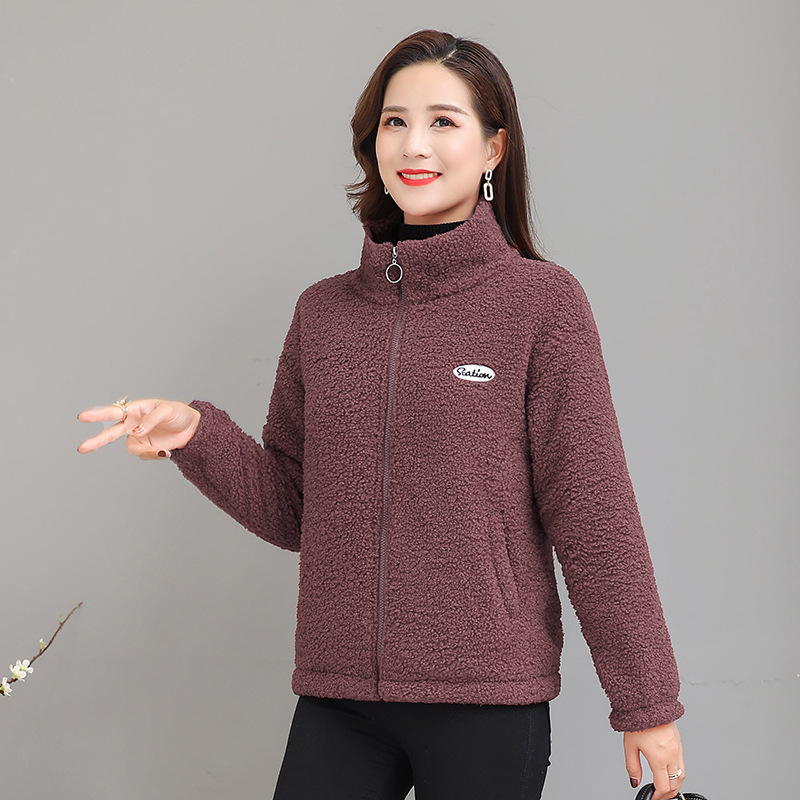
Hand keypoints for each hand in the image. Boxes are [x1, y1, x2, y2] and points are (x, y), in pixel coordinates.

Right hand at [77, 399, 200, 459]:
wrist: (191, 428)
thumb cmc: (178, 413)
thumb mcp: (167, 410)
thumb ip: (151, 419)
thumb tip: (136, 431)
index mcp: (135, 409)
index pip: (114, 412)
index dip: (98, 415)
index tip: (83, 417)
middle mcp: (133, 424)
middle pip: (111, 433)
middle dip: (97, 440)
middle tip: (82, 448)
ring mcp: (138, 437)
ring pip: (131, 448)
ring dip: (145, 452)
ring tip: (163, 451)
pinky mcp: (146, 448)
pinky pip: (144, 455)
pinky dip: (154, 455)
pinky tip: (166, 451)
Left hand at [624, 721, 684, 799]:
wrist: (649, 702)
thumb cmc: (638, 720)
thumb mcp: (630, 745)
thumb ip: (633, 766)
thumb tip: (635, 781)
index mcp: (659, 757)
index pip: (663, 786)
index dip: (658, 796)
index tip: (652, 798)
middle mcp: (671, 754)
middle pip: (675, 784)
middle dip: (667, 794)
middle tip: (658, 796)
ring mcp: (677, 749)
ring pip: (682, 775)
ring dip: (674, 784)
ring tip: (665, 788)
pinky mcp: (679, 743)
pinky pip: (682, 764)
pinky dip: (677, 773)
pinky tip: (669, 772)